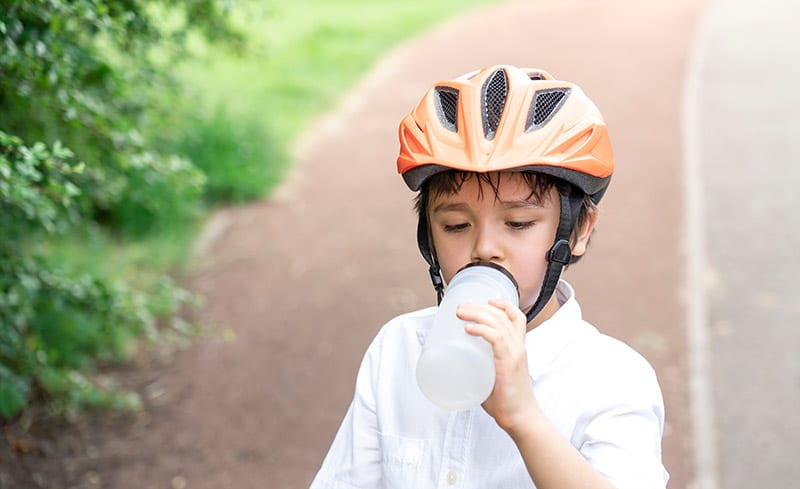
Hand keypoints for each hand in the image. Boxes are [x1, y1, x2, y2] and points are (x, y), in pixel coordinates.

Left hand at [456, 299, 541, 433]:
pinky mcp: (509, 362)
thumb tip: (456, 367)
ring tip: (460, 313)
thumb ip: (480, 368)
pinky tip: (469, 328)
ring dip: (476, 313)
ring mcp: (515, 353)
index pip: (517, 317)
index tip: (486, 301)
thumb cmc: (506, 401)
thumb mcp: (494, 377)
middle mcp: (518, 346)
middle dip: (479, 306)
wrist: (520, 418)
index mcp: (518, 348)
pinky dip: (481, 329)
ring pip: (497, 322)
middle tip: (461, 307)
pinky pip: (496, 338)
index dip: (503, 304)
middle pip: (501, 315)